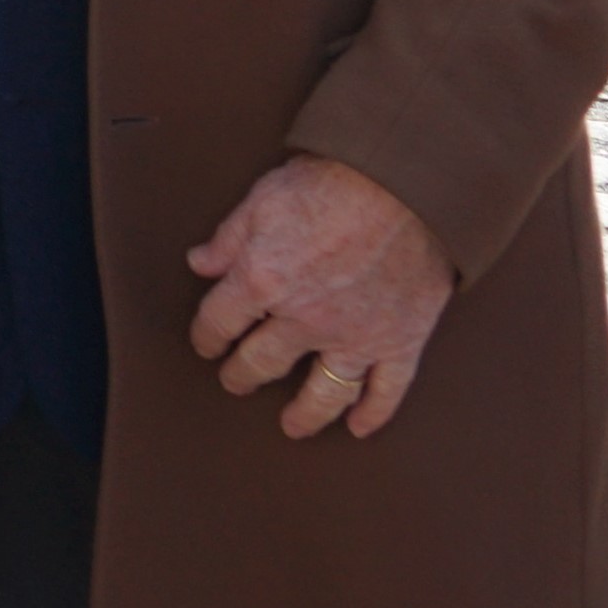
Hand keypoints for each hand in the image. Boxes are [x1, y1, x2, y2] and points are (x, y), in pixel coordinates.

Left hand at [187, 157, 454, 440]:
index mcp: (262, 281)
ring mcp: (355, 336)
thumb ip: (228, 238)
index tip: (206, 344)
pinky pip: (386, 392)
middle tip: (237, 383)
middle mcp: (305, 319)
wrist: (407, 180)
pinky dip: (373, 414)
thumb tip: (200, 264)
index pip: (218, 323)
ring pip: (323, 393)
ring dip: (304, 414)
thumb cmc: (332, 180)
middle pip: (262, 363)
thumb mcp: (263, 198)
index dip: (206, 336)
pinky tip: (360, 428)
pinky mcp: (400, 341)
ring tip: (292, 426)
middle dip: (243, 376)